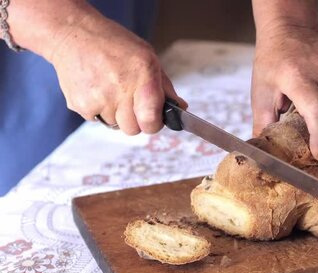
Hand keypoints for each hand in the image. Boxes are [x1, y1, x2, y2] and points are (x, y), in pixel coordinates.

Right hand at [46, 10, 185, 134]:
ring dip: (116, 114)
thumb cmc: (113, 43)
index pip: (151, 121)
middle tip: (130, 101)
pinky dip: (99, 109)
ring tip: (111, 89)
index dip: (153, 123)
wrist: (72, 34)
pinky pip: (97, 119)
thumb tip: (180, 108)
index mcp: (143, 77)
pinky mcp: (80, 106)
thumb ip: (164, 86)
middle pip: (133, 129)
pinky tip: (97, 89)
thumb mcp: (147, 57)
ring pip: (115, 125)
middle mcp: (121, 90)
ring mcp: (99, 100)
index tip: (153, 118)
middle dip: (135, 120)